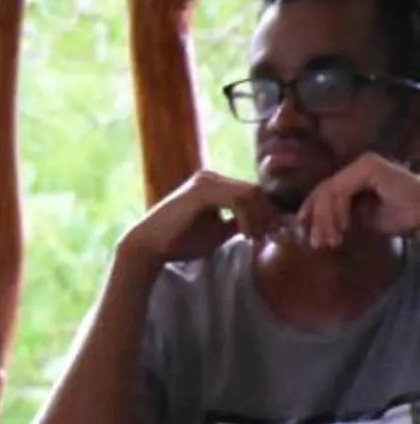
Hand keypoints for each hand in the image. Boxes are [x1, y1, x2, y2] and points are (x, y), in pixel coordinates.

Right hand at [119, 169, 278, 266]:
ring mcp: (205, 181)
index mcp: (213, 184)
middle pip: (255, 190)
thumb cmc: (181, 242)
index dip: (267, 214)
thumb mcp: (219, 231)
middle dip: (268, 215)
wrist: (149, 246)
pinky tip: (245, 235)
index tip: (273, 236)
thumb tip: (269, 223)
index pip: (252, 192)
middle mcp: (209, 177)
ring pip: (250, 193)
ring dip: (260, 218)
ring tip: (258, 239)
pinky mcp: (201, 190)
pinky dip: (248, 218)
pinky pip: (238, 199)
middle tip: (271, 238)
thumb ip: (240, 223)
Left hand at [294, 152, 419, 249]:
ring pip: (329, 190)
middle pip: (325, 189)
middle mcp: (359, 165)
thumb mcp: (364, 218)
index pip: (327, 190)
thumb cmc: (403, 217)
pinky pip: (341, 190)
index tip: (305, 230)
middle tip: (316, 241)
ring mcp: (364, 164)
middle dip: (317, 218)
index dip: (313, 210)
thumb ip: (342, 214)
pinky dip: (337, 211)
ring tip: (330, 239)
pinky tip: (343, 227)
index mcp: (358, 174)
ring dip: (326, 218)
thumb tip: (313, 223)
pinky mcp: (368, 167)